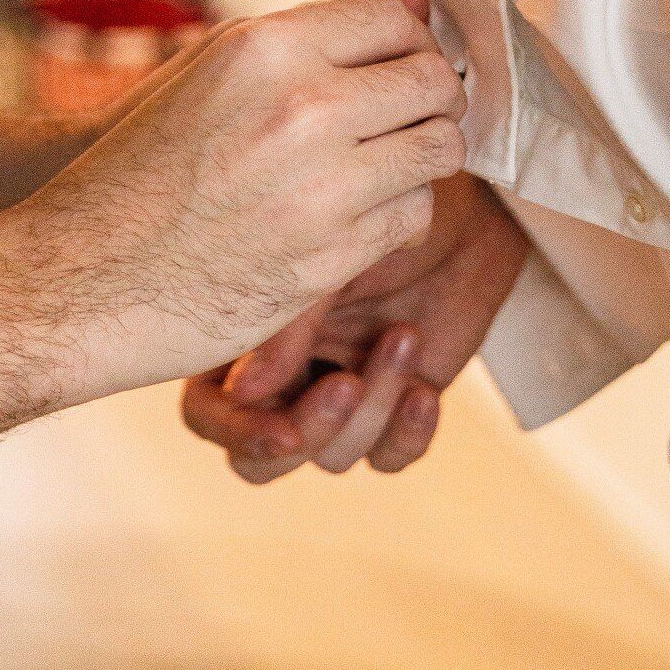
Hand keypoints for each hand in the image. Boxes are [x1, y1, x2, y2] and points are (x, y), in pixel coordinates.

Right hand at [12, 0, 466, 404]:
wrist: (80, 276)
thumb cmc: (141, 165)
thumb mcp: (210, 70)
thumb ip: (311, 37)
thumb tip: (416, 2)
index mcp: (267, 49)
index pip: (393, 19)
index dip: (407, 42)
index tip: (397, 66)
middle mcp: (303, 109)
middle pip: (433, 82)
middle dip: (431, 98)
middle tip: (407, 118)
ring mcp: (322, 189)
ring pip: (438, 151)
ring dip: (421, 158)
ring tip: (385, 166)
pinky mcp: (330, 260)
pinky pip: (413, 218)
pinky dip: (398, 215)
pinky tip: (358, 215)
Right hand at [180, 169, 528, 483]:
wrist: (459, 213)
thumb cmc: (382, 208)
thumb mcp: (328, 251)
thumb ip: (285, 322)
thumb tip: (244, 390)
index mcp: (243, 336)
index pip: (209, 411)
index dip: (237, 431)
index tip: (284, 431)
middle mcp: (282, 376)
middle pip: (260, 461)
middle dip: (308, 434)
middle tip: (348, 384)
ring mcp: (336, 394)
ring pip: (332, 457)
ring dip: (373, 407)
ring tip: (403, 335)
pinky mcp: (393, 409)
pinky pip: (389, 457)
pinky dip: (408, 434)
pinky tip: (424, 389)